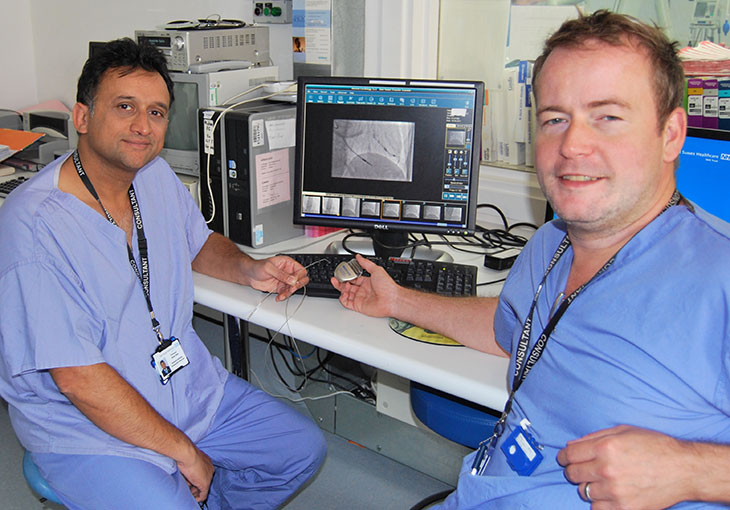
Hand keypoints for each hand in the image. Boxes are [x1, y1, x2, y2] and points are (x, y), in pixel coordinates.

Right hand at [176, 445, 214, 502]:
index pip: (203, 472)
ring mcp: (208, 477)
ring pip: (202, 488)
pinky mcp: (205, 484)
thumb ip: (190, 467)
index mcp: (207, 462)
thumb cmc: (186, 455)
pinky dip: (199, 498)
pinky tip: (195, 499)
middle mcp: (210, 469)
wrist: (188, 455)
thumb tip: (187, 474)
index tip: (190, 482)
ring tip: (189, 492)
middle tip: (189, 489)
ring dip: (195, 492)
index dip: (196, 478)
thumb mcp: (189, 460)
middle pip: (203, 480)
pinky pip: (203, 494)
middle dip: (196, 486)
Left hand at [244, 255, 308, 300]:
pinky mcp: (280, 287)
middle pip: (301, 279)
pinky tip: (279, 297)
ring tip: (282, 294)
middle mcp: (288, 272)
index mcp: (287, 263)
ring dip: (289, 292)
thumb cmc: (257, 267)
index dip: (299, 276)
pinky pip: (286, 293)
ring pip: (294, 288)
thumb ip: (281, 274)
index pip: (300, 270)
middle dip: (297, 285)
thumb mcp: (269, 268)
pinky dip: (284, 296)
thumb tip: (292, 279)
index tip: (293, 281)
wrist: (248, 275)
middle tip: (291, 288)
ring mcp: (285, 280)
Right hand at [330, 254, 399, 316]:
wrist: (392, 299)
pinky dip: (343, 299)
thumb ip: (366, 263)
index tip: (342, 273)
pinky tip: (343, 294)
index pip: (353, 278)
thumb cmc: (388, 286)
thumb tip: (359, 257)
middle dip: (340, 282)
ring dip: (341, 290)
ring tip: (341, 285)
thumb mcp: (376, 270)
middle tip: (335, 279)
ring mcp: (361, 298)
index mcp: (367, 282)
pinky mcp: (359, 306)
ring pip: (346, 294)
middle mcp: (363, 290)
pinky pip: (347, 303)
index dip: (347, 276)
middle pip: (348, 286)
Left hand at [558, 425, 690, 508]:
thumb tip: (571, 446)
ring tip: (603, 481)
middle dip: (575, 470)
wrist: (683, 469)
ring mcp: (615, 491)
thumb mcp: (623, 431)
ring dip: (589, 486)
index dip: (563, 457)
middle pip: (572, 474)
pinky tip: (609, 494)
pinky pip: (597, 509)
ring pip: (583, 492)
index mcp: (605, 447)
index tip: (565, 459)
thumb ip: (593, 437)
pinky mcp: (624, 508)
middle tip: (585, 469)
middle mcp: (607, 469)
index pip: (569, 454)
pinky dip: (600, 503)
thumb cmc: (654, 446)